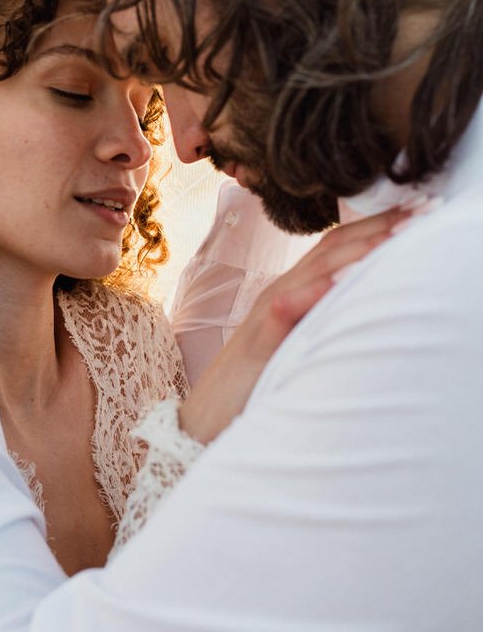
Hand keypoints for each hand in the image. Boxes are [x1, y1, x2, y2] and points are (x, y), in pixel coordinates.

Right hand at [178, 204, 413, 442]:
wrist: (204, 422)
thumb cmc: (256, 386)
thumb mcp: (300, 345)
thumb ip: (325, 320)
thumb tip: (372, 306)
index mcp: (293, 292)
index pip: (339, 246)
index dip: (379, 224)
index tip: (422, 210)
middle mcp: (281, 293)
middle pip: (333, 248)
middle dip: (381, 226)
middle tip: (426, 209)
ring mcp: (266, 316)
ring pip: (314, 272)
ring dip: (358, 252)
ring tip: (398, 235)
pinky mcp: (257, 346)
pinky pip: (284, 312)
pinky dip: (313, 294)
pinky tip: (341, 283)